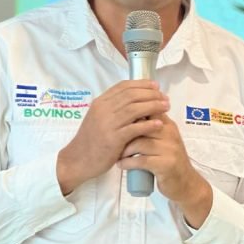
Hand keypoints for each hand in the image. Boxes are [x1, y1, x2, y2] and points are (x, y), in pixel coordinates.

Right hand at [56, 80, 168, 194]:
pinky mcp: (113, 139)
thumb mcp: (98, 118)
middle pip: (132, 95)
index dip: (142, 84)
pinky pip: (135, 128)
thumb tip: (135, 100)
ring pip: (135, 109)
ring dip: (153, 106)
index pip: (123, 86)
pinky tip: (159, 124)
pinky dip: (149, 124)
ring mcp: (108, 124)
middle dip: (151, 94)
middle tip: (164, 97)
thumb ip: (113, 108)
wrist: (78, 160)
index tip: (155, 86)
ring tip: (166, 107)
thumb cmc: (91, 140)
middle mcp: (103, 110)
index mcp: (100, 103)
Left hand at [117, 114, 212, 227]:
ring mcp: (169, 149)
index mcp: (168, 125)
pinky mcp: (166, 164)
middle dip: (124, 132)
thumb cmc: (168, 160)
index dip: (131, 113)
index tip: (118, 122)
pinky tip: (121, 165)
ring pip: (140, 143)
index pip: (149, 110)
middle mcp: (170, 134)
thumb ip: (151, 128)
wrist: (185, 183)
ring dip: (124, 150)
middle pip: (142, 125)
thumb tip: (128, 115)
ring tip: (118, 155)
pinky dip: (128, 163)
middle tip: (113, 139)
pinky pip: (142, 160)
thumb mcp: (163, 140)